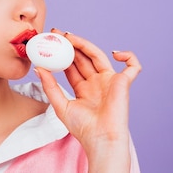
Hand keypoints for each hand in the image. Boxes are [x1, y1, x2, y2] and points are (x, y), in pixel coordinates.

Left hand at [34, 28, 140, 171]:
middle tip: (57, 34)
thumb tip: (39, 67)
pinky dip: (128, 56)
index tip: (51, 43)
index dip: (62, 53)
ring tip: (70, 37)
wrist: (101, 139)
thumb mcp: (61, 105)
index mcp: (83, 88)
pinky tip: (115, 53)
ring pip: (99, 56)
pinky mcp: (124, 83)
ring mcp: (110, 81)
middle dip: (71, 44)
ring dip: (85, 44)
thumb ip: (50, 86)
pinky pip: (133, 66)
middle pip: (83, 58)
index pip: (72, 66)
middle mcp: (97, 83)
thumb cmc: (83, 128)